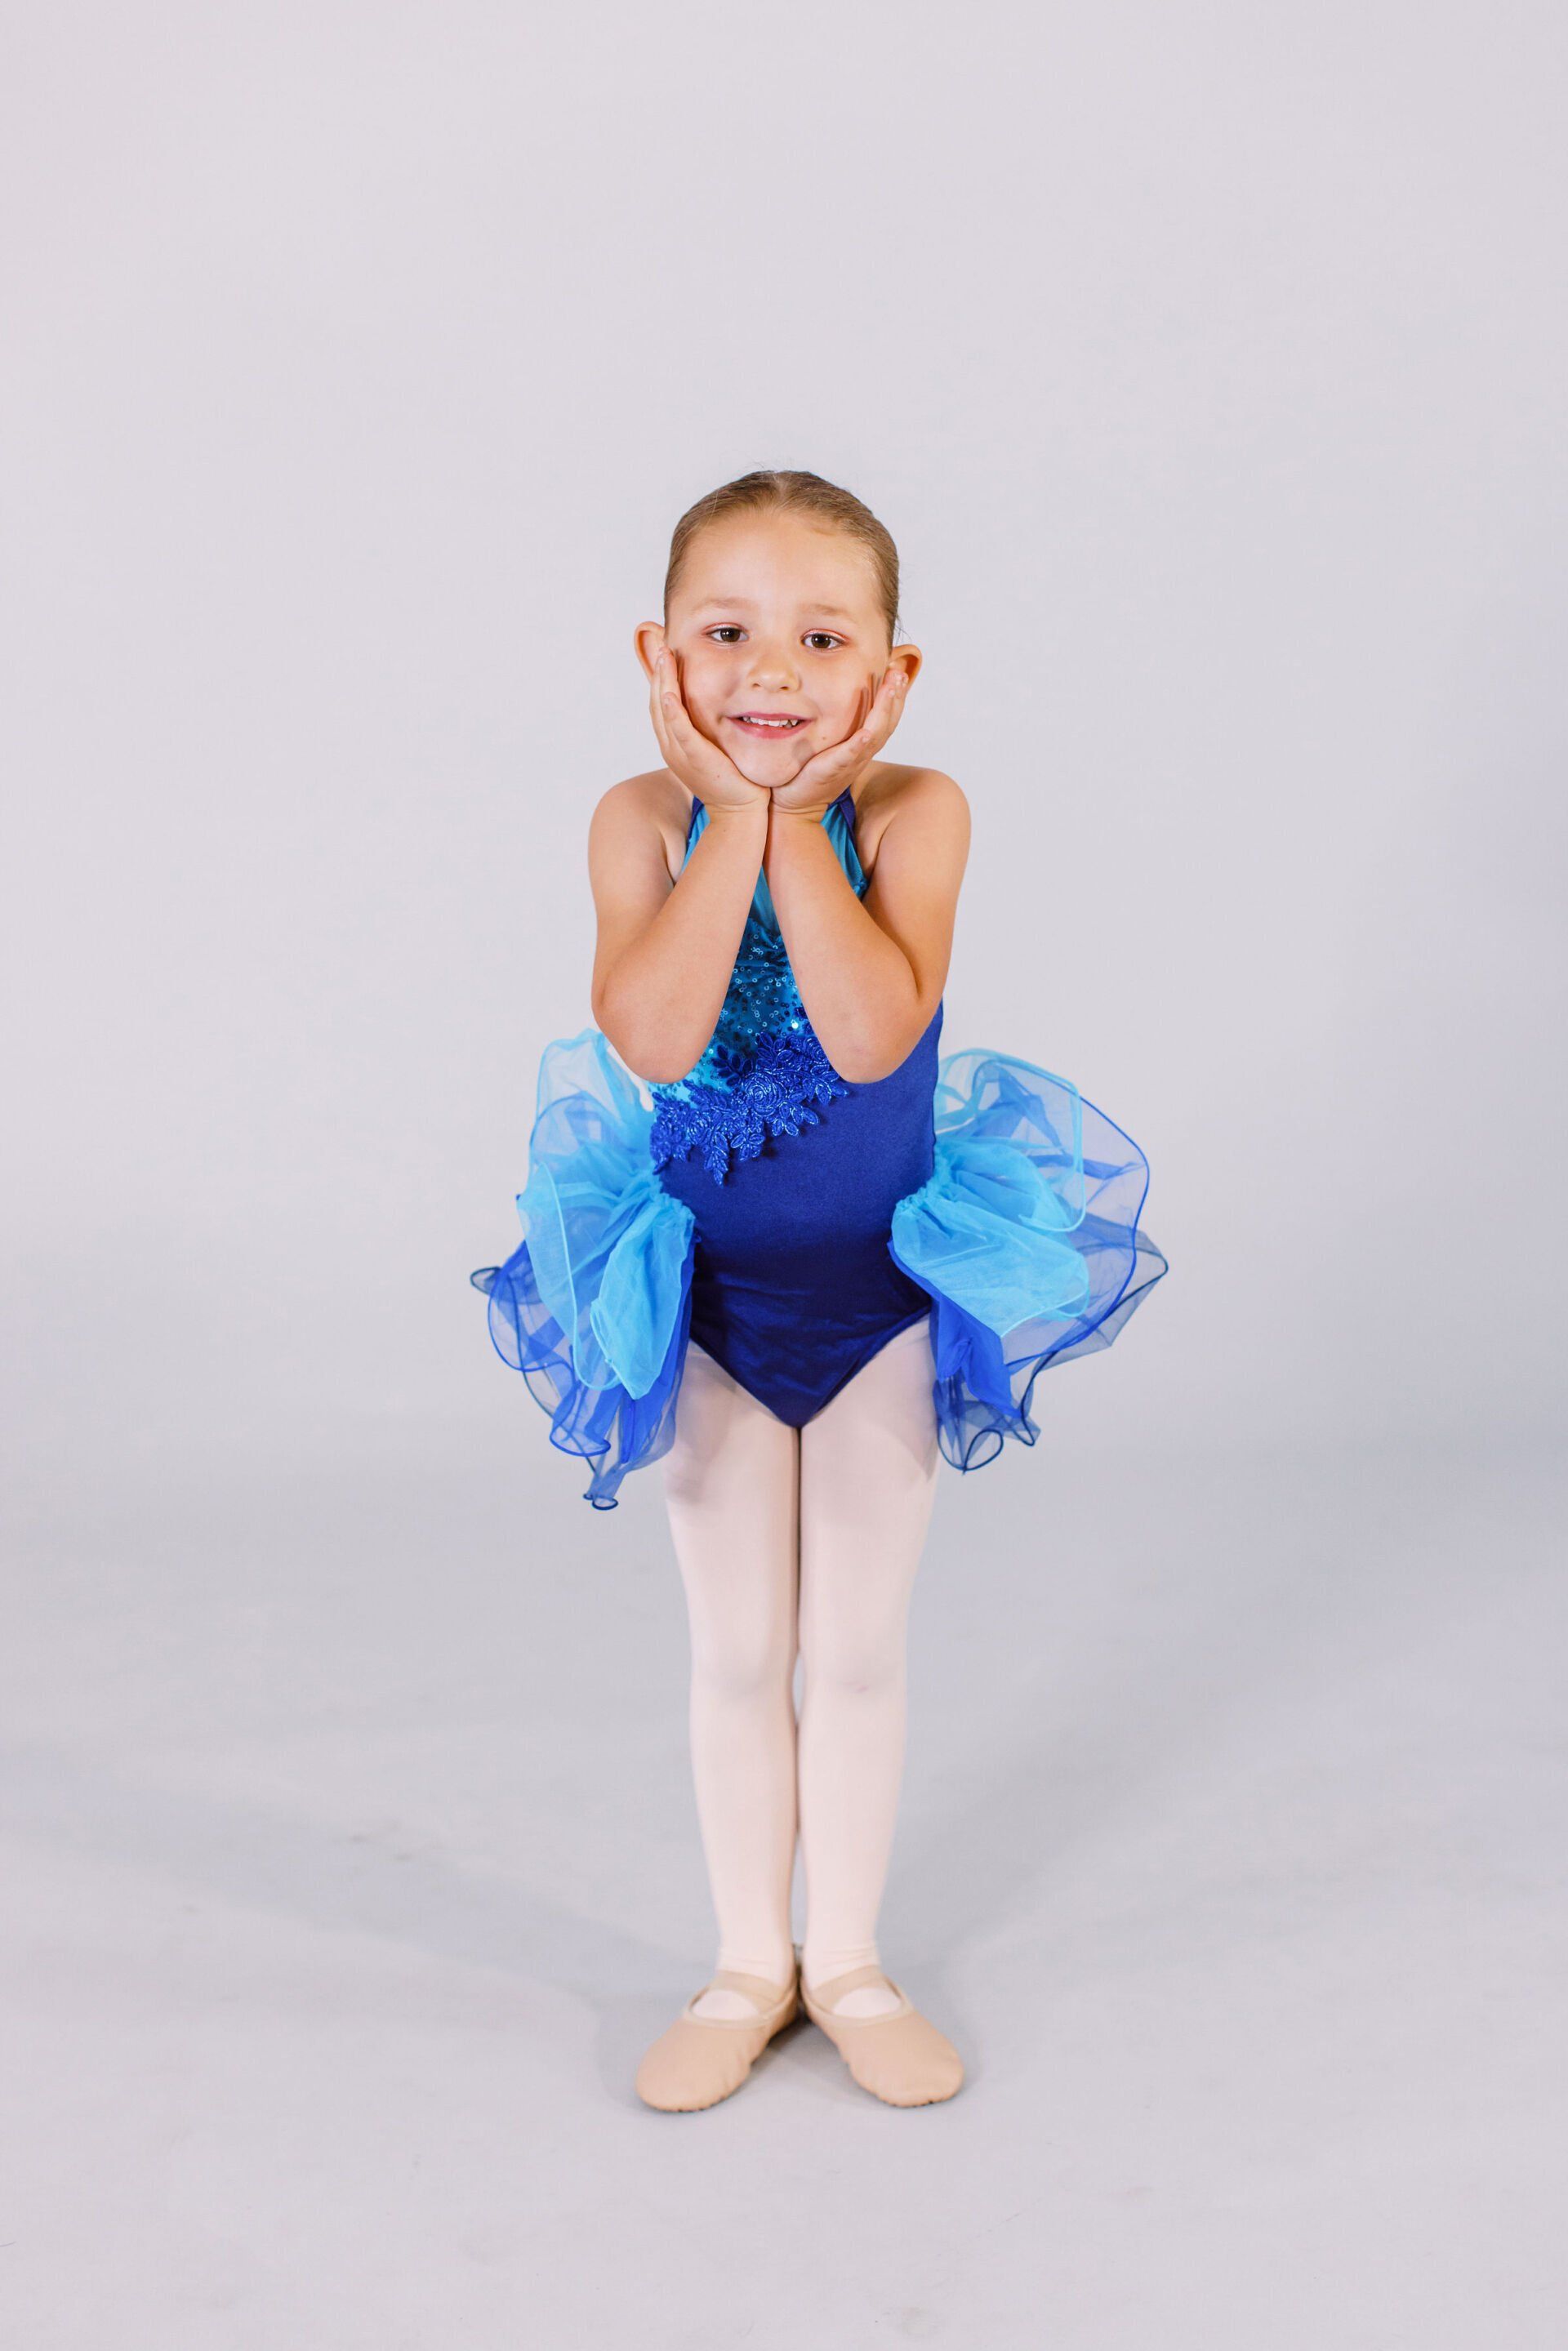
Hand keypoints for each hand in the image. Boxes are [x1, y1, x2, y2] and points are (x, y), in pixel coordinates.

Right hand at [648, 646, 771, 814]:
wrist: (742, 814)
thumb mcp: (719, 748)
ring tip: (664, 655)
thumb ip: (714, 727)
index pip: (663, 704)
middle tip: (661, 643)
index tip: (666, 651)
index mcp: (676, 743)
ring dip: (663, 682)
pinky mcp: (695, 759)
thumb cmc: (736, 781)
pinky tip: (670, 692)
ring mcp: (680, 754)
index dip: (662, 677)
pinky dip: (672, 711)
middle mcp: (672, 747)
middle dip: (658, 672)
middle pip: (657, 703)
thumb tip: (723, 704)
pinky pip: (680, 731)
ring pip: (664, 711)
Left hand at [765, 666, 908, 816]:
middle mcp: (861, 752)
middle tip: (900, 672)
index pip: (885, 717)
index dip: (895, 696)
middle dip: (895, 697)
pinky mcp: (832, 771)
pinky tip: (866, 732)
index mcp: (862, 744)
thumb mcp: (830, 741)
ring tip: (891, 688)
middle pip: (886, 723)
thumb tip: (839, 693)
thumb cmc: (810, 770)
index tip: (899, 671)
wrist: (795, 802)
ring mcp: (849, 762)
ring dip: (884, 710)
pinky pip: (850, 756)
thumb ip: (839, 722)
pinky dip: (860, 744)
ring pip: (875, 734)